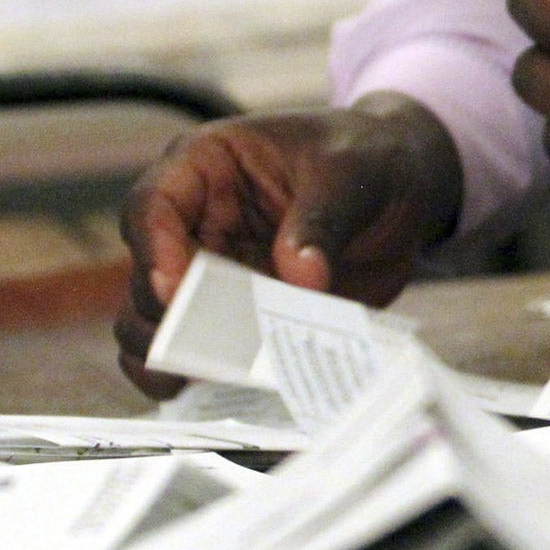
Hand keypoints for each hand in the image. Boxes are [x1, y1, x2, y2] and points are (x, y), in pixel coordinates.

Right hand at [114, 94, 461, 395]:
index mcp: (206, 166)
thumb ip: (323, 222)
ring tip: (216, 378)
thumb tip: (301, 279)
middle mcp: (196, 224)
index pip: (152, 208)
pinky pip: (202, 357)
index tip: (176, 292)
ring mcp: (214, 277)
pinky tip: (238, 391)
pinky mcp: (240, 319)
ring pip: (157, 327)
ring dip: (178, 358)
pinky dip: (210, 378)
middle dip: (169, 320)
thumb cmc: (367, 158)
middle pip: (146, 281)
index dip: (153, 252)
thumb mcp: (352, 173)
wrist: (403, 189)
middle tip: (209, 350)